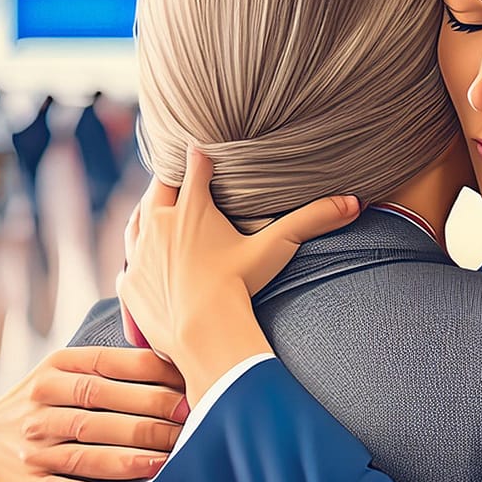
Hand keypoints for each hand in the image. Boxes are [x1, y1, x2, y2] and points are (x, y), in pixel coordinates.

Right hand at [0, 345, 189, 481]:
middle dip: (148, 417)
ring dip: (125, 458)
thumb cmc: (49, 403)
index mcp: (57, 367)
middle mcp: (40, 402)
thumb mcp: (70, 373)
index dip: (149, 376)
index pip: (107, 366)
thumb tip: (177, 363)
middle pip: (99, 407)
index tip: (187, 386)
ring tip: (164, 461)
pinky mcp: (22, 480)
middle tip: (188, 424)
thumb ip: (114, 367)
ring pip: (81, 450)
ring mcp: (29, 443)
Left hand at [116, 145, 358, 392]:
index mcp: (191, 207)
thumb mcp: (275, 249)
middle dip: (168, 182)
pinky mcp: (129, 282)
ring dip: (146, 215)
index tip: (200, 150)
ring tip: (154, 213)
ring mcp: (138, 253)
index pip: (194, 166)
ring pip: (135, 222)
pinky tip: (142, 261)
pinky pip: (127, 264)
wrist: (202, 331)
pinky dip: (136, 259)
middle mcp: (159, 223)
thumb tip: (354, 202)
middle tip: (176, 180)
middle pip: (158, 189)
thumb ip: (312, 221)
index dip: (199, 157)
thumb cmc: (239, 285)